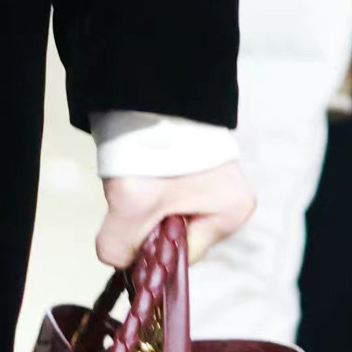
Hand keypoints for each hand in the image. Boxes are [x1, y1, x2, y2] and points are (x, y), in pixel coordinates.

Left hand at [96, 163, 255, 270]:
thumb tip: (117, 261)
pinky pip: (167, 188)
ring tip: (136, 176)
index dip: (152, 251)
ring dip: (146, 200)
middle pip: (178, 232)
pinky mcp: (198, 160)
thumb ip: (120, 246)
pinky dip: (148, 182)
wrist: (146, 90)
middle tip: (132, 197)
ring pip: (169, 210)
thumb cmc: (153, 149)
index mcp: (233, 211)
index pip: (185, 255)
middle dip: (149, 222)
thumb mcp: (131, 205)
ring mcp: (217, 177)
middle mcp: (233, 196)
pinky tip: (139, 166)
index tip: (129, 232)